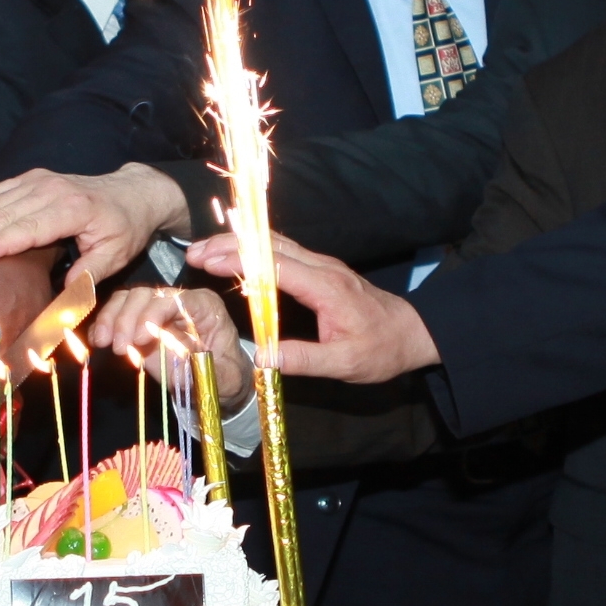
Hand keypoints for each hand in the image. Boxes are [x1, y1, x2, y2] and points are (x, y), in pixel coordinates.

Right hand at [0, 165, 186, 286]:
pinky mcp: (31, 178)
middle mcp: (52, 190)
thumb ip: (91, 274)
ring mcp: (39, 181)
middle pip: (4, 214)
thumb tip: (65, 292)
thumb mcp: (116, 255)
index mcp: (73, 209)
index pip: (29, 227)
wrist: (131, 193)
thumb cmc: (123, 229)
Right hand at [92, 283, 245, 408]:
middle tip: (120, 348)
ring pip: (129, 298)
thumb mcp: (222, 375)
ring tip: (105, 343)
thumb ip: (200, 365)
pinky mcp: (142, 319)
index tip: (140, 339)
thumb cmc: (224, 376)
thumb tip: (172, 354)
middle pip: (147, 294)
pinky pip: (119, 311)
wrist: (219, 381)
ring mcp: (159, 308)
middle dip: (128, 318)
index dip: (153, 314)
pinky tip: (100, 340)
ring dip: (112, 318)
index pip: (175, 299)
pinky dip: (106, 323)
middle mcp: (181, 301)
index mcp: (205, 307)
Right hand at [182, 230, 437, 383]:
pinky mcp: (320, 269)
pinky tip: (234, 254)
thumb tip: (261, 357)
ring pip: (275, 243)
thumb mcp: (344, 363)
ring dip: (238, 243)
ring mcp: (321, 265)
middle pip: (269, 245)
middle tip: (192, 252)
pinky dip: (253, 249)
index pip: (275, 265)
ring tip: (203, 250)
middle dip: (229, 245)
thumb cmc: (381, 349)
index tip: (206, 261)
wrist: (413, 332)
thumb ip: (303, 359)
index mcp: (325, 287)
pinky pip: (282, 250)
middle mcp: (321, 267)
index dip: (239, 260)